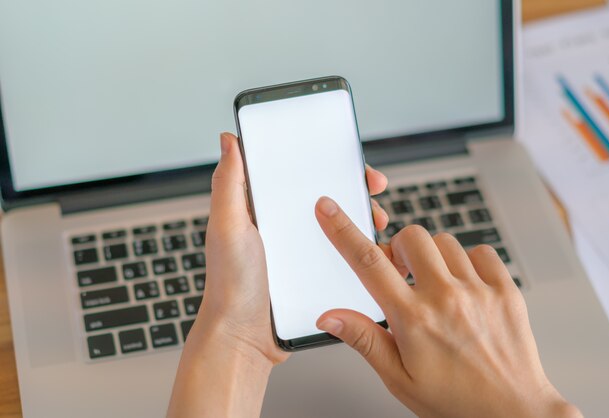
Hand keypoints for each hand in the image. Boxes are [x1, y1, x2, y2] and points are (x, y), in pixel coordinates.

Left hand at [167, 133, 388, 417]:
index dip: (322, 159)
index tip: (346, 157)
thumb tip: (228, 140)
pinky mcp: (315, 272)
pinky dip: (360, 247)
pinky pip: (342, 253)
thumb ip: (229, 184)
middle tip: (372, 185)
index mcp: (262, 208)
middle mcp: (284, 224)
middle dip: (353, 185)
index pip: (296, 172)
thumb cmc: (229, 284)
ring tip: (376, 220)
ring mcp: (302, 249)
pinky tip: (373, 248)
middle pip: (325, 194)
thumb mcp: (227, 227)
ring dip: (362, 216)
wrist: (244, 338)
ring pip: (339, 223)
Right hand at [314, 197, 581, 417]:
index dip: (342, 230)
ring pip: (445, 241)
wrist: (514, 414)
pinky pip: (481, 251)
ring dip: (432, 257)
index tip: (329, 209)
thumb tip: (330, 317)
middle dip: (399, 247)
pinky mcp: (506, 290)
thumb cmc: (456, 402)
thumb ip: (363, 339)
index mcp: (413, 320)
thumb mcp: (398, 378)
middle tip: (401, 273)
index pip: (368, 263)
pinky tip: (464, 286)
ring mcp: (479, 291)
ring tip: (435, 286)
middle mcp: (446, 298)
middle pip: (411, 237)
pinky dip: (468, 261)